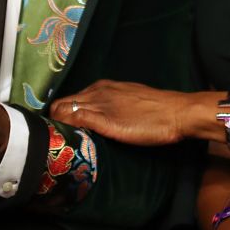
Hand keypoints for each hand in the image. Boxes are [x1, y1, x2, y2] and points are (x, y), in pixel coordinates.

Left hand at [50, 80, 187, 145]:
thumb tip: (99, 117)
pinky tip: (67, 140)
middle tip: (56, 138)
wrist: (175, 112)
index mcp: (102, 86)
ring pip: (63, 111)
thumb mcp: (128, 100)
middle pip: (61, 103)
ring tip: (59, 142)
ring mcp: (99, 104)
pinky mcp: (103, 119)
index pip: (70, 98)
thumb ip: (111, 105)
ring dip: (58, 126)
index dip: (62, 114)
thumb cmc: (157, 109)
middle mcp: (96, 92)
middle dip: (54, 120)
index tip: (60, 128)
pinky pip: (74, 119)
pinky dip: (66, 129)